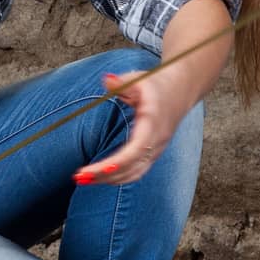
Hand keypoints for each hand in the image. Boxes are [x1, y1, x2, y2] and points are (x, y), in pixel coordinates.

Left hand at [76, 64, 187, 186]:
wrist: (180, 91)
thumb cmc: (157, 85)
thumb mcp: (140, 79)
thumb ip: (122, 81)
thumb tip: (106, 79)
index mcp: (152, 123)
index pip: (136, 150)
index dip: (118, 162)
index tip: (99, 169)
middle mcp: (156, 141)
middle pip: (131, 167)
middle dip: (105, 175)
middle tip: (78, 177)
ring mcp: (156, 150)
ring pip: (133, 174)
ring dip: (108, 180)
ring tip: (83, 179)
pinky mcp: (152, 154)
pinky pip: (135, 172)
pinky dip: (117, 178)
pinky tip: (99, 177)